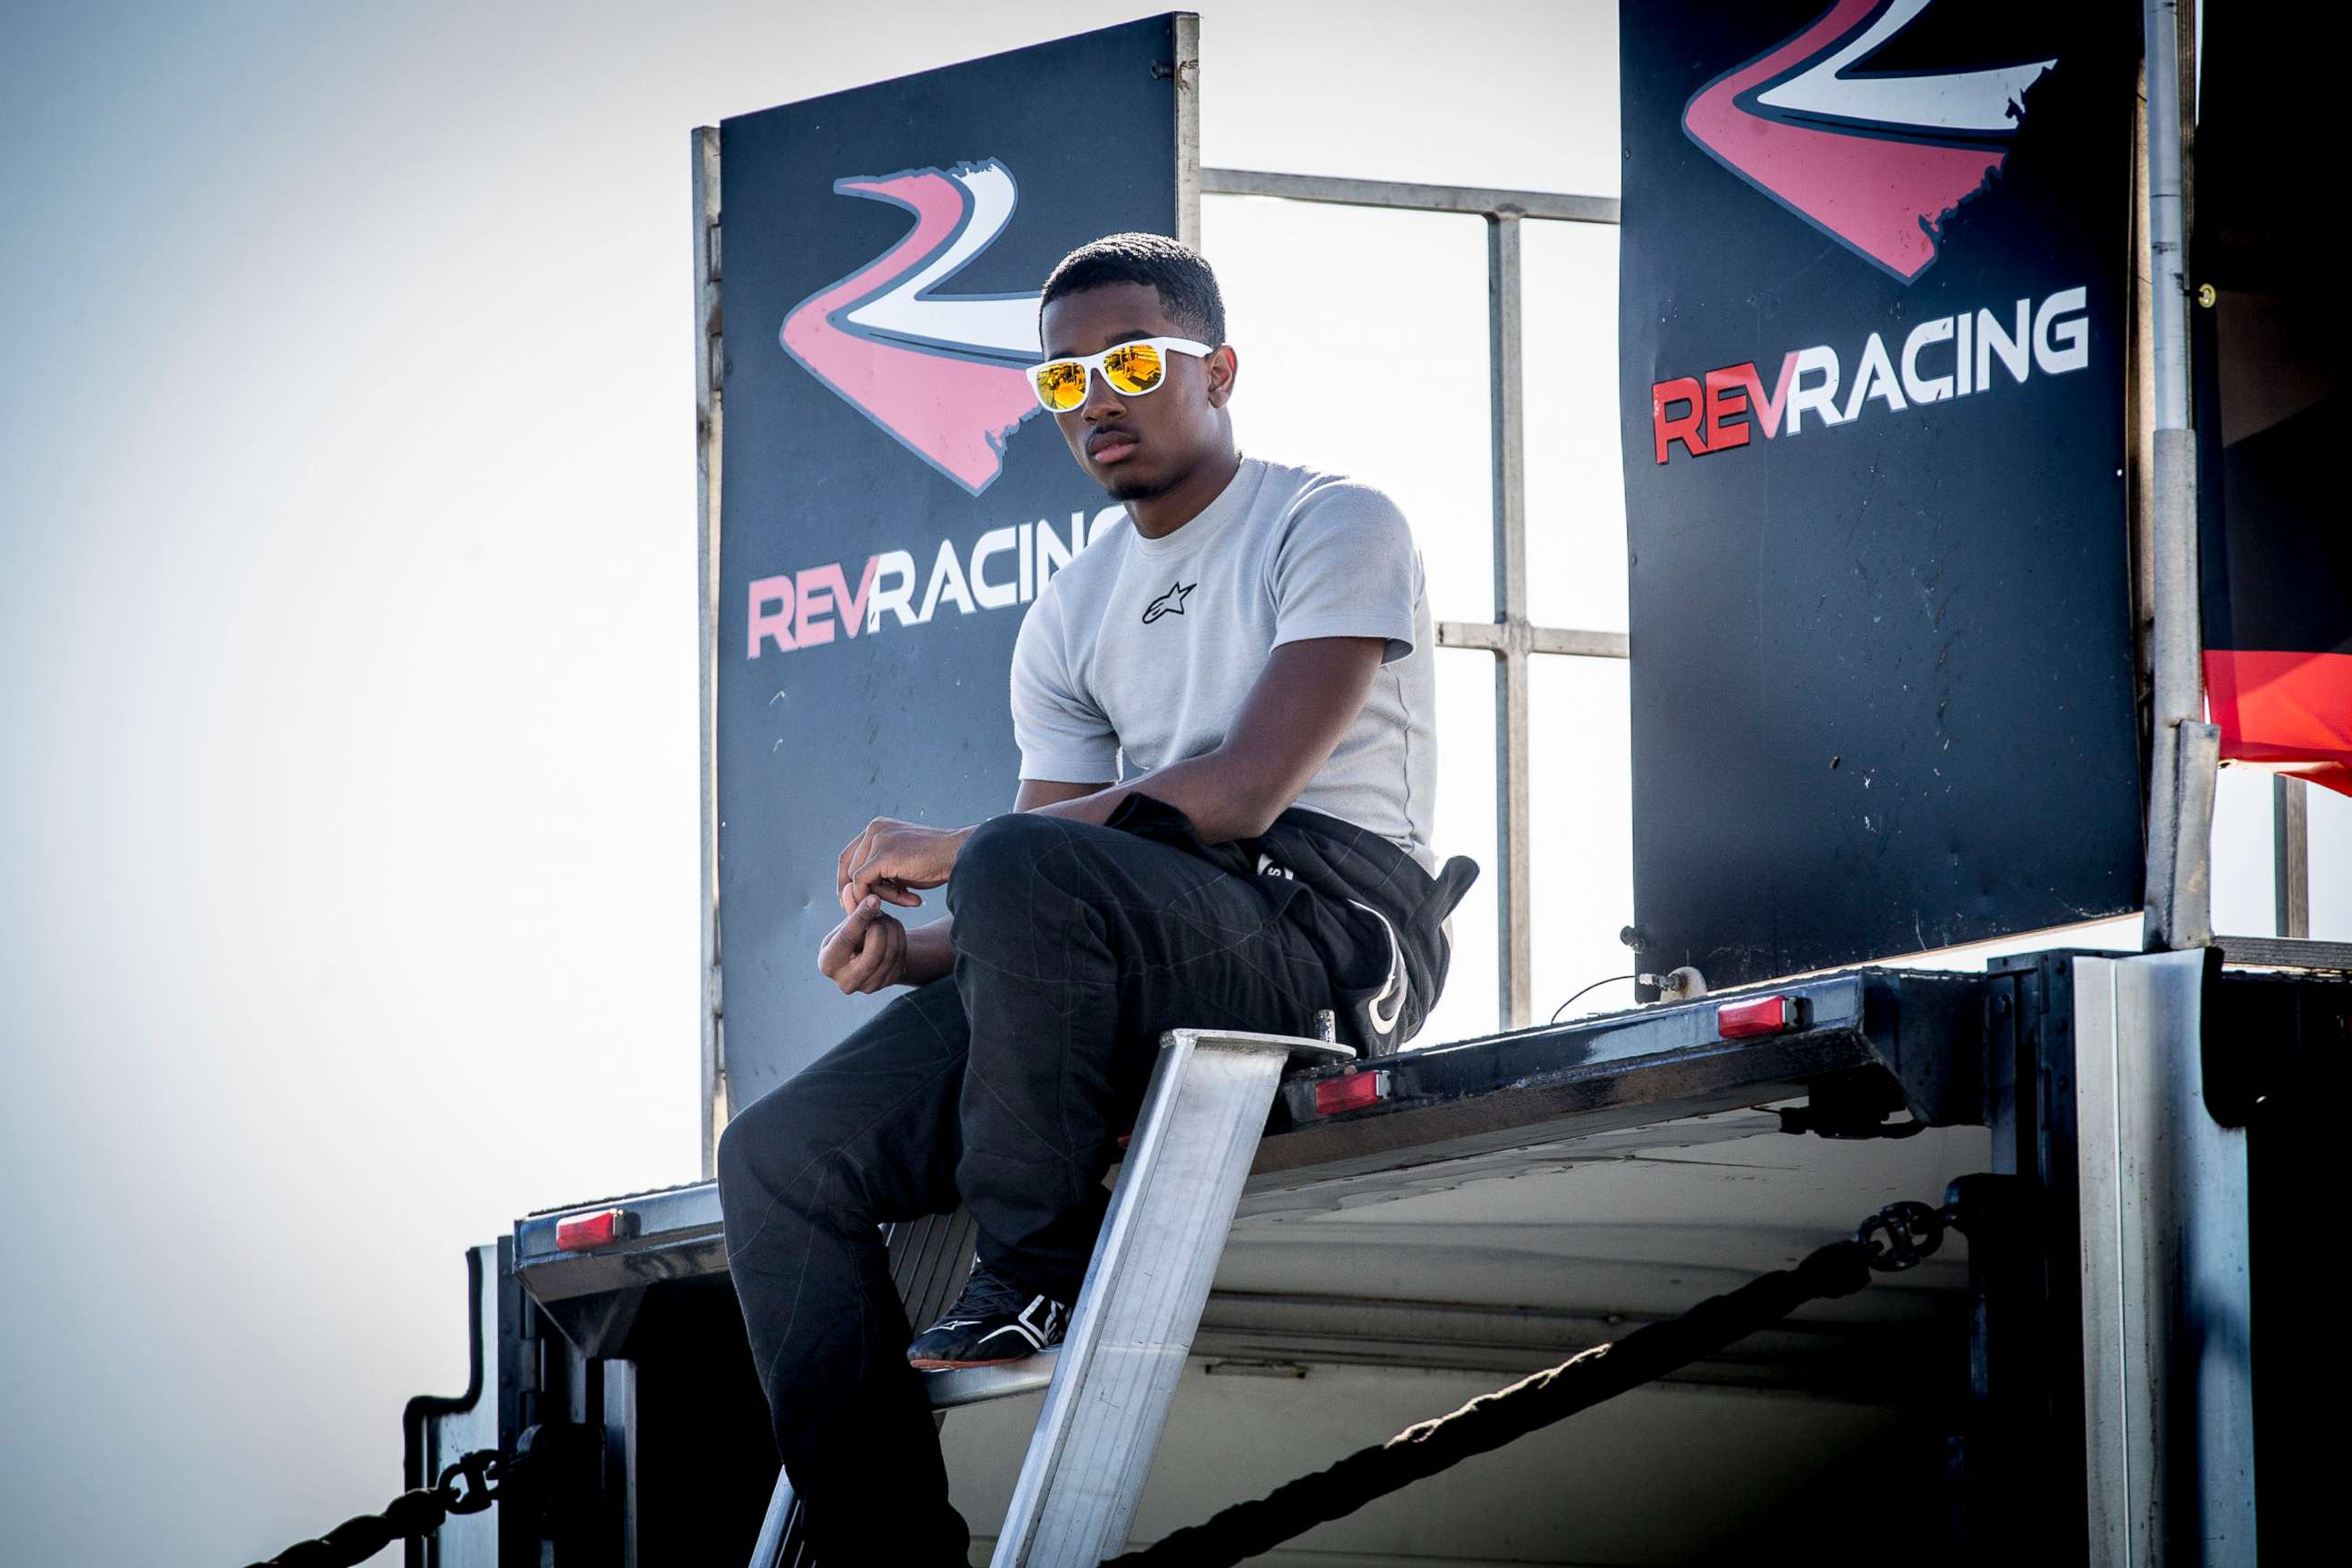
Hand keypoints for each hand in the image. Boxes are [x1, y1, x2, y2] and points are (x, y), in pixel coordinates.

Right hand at [818, 895, 906, 993]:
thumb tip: (850, 888)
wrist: (864, 957)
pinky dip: (900, 938)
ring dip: (892, 929)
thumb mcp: (846, 925)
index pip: (846, 939)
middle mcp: (846, 982)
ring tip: (885, 918)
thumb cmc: (850, 937)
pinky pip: (901, 957)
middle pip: (874, 951)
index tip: (874, 898)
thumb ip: (850, 910)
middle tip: (880, 912)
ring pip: (891, 953)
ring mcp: (869, 987)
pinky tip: (892, 929)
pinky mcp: (887, 983)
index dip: (861, 917)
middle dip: (881, 926)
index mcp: (828, 964)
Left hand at [836, 818, 972, 912]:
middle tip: (892, 903)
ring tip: (910, 898)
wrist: (961, 855)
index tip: (858, 900)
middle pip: (850, 868)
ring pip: (858, 878)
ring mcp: (878, 839)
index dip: (848, 881)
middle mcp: (874, 828)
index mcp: (877, 827)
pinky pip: (863, 883)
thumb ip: (880, 869)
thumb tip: (857, 889)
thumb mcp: (902, 862)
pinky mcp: (883, 854)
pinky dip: (877, 897)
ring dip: (882, 896)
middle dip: (869, 891)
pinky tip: (910, 900)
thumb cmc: (937, 862)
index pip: (849, 856)